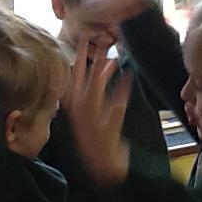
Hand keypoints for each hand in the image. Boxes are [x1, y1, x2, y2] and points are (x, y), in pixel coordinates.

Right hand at [62, 36, 131, 187]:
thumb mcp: (91, 111)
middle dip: (91, 57)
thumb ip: (98, 86)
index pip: (74, 75)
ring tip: (112, 54)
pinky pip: (115, 107)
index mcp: (73, 106)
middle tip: (99, 37)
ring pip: (96, 90)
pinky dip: (121, 92)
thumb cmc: (96, 136)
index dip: (80, 55)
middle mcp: (80, 111)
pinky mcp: (107, 128)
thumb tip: (109, 62)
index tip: (86, 35)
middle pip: (85, 79)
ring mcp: (92, 120)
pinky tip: (128, 77)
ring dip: (103, 71)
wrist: (101, 166)